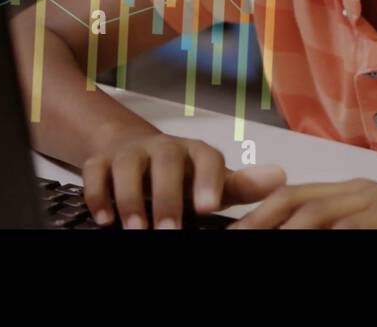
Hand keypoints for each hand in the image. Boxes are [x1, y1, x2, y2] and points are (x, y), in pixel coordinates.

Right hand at [82, 131, 284, 228]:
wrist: (132, 148)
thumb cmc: (180, 173)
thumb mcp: (213, 179)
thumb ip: (243, 185)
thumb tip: (281, 177)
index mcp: (195, 152)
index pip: (207, 159)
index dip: (208, 182)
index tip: (208, 208)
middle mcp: (163, 147)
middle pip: (165, 163)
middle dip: (165, 198)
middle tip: (168, 230)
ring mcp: (131, 152)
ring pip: (127, 166)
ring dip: (129, 198)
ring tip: (135, 228)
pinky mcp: (101, 160)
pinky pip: (95, 172)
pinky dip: (98, 195)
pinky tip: (104, 218)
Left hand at [228, 178, 376, 228]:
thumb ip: (348, 227)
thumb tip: (306, 234)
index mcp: (356, 191)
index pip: (296, 194)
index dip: (262, 210)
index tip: (238, 228)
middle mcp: (362, 192)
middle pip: (296, 197)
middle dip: (260, 217)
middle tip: (235, 236)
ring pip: (315, 211)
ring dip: (282, 228)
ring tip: (255, 241)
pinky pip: (347, 227)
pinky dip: (321, 236)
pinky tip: (299, 243)